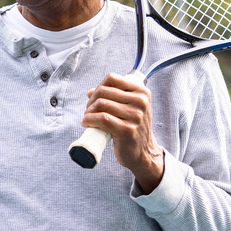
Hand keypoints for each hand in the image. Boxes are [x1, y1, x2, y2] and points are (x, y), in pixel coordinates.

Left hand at [82, 73, 164, 192]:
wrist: (143, 152)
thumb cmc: (133, 128)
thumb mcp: (130, 108)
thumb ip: (113, 97)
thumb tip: (90, 91)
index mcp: (142, 92)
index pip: (112, 79)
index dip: (99, 87)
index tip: (95, 98)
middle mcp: (141, 102)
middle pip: (104, 91)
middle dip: (91, 101)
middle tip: (88, 111)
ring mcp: (135, 116)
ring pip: (101, 104)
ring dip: (88, 111)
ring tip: (87, 118)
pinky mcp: (127, 130)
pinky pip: (102, 119)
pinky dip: (90, 120)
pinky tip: (87, 123)